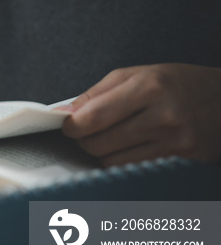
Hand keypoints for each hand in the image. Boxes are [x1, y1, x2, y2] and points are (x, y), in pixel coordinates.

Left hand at [61, 64, 220, 165]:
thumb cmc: (176, 84)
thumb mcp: (137, 74)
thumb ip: (96, 93)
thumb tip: (63, 113)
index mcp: (150, 87)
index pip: (93, 117)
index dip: (72, 125)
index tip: (68, 125)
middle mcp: (164, 116)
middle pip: (98, 143)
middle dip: (85, 139)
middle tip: (89, 130)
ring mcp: (175, 142)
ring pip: (112, 161)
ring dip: (103, 152)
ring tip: (114, 136)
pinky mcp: (182, 161)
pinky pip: (132, 169)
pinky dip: (122, 161)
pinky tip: (131, 147)